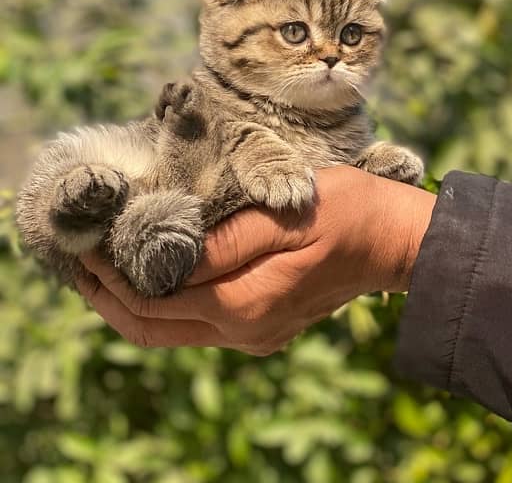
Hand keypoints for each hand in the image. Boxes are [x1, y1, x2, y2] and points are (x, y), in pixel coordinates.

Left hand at [77, 166, 434, 353]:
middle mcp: (242, 330)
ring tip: (105, 270)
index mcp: (242, 303)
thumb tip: (164, 259)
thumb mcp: (281, 217)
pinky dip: (165, 306)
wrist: (394, 242)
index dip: (111, 273)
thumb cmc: (344, 213)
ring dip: (133, 304)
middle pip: (152, 328)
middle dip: (108, 297)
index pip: (153, 298)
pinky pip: (198, 326)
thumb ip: (221, 244)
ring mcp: (253, 334)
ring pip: (172, 333)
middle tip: (81, 261)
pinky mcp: (263, 326)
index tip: (86, 243)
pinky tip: (155, 277)